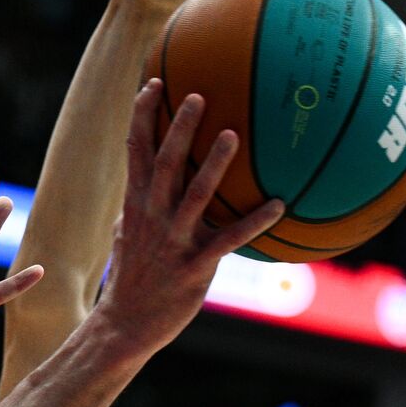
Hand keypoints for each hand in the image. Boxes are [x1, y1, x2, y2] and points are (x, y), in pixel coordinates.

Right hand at [94, 79, 283, 356]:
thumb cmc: (133, 275)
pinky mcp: (195, 266)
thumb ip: (141, 202)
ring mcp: (173, 241)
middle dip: (178, 129)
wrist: (126, 323)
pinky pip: (229, 240)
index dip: (141, 116)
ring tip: (232, 135)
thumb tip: (150, 176)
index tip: (151, 83)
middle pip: (164, 163)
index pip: (134, 150)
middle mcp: (151, 216)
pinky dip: (254, 222)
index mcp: (135, 204)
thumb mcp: (129, 231)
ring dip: (213, 165)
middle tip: (197, 96)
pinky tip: (279, 205)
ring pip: (195, 196)